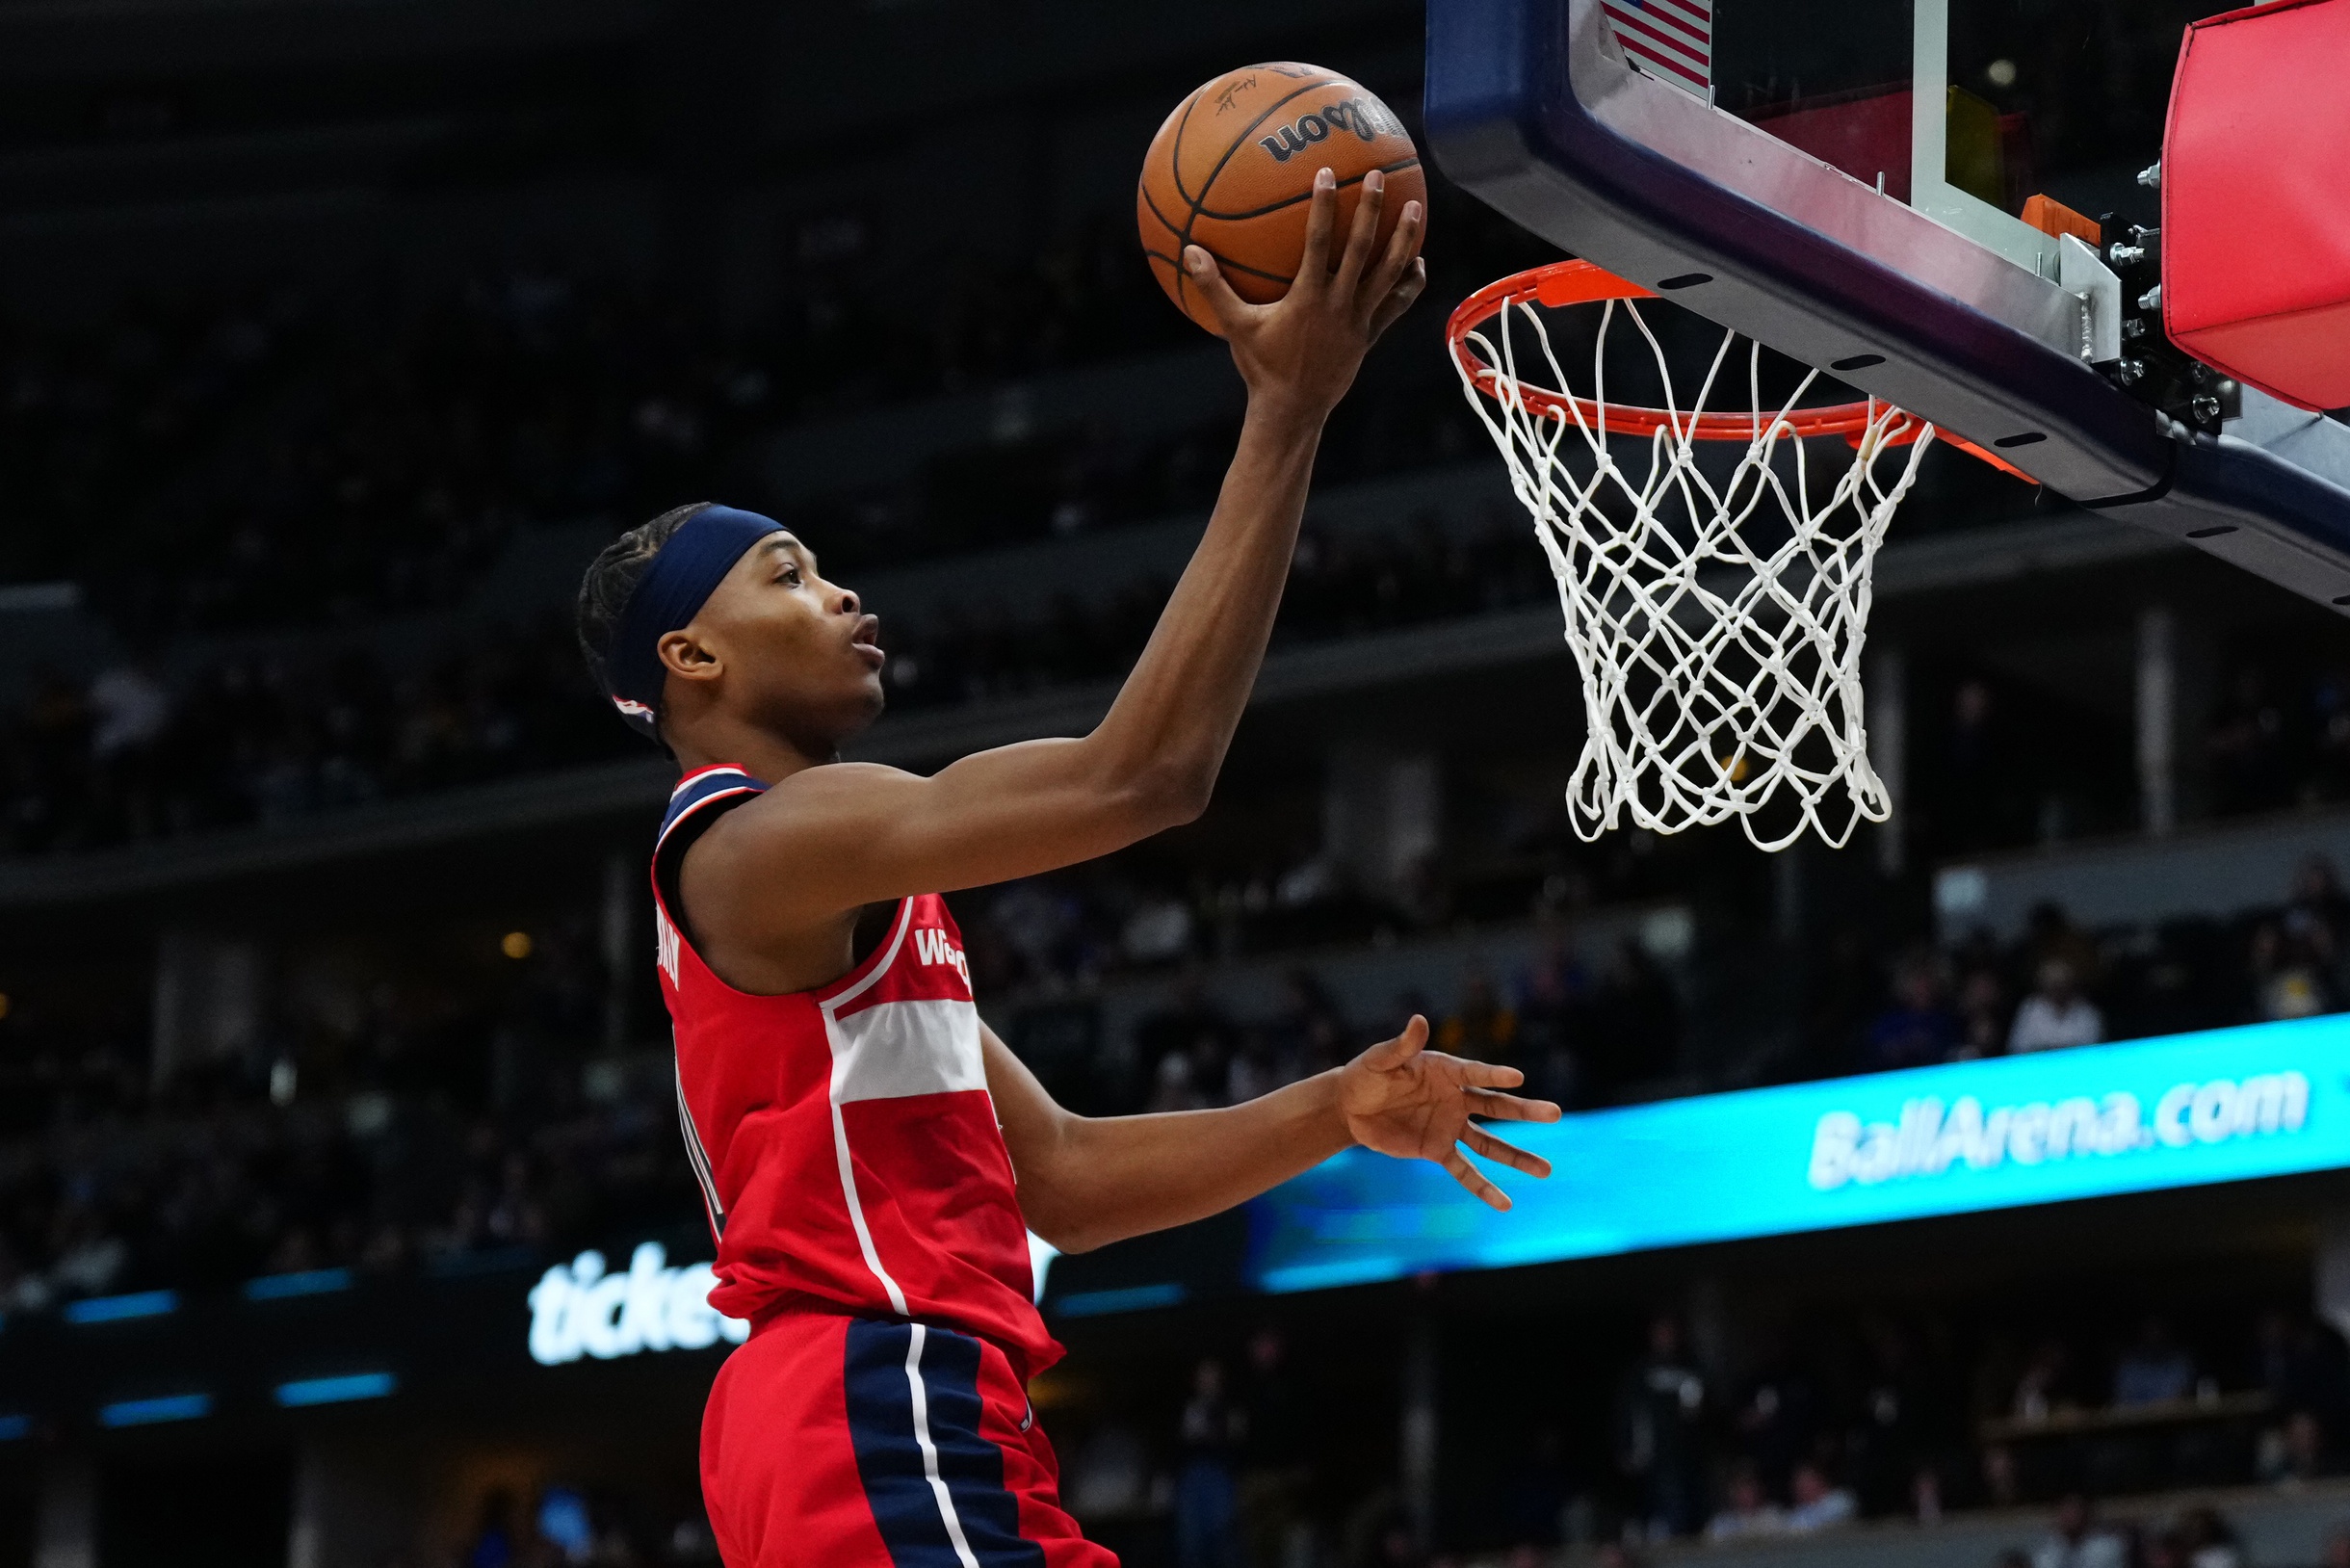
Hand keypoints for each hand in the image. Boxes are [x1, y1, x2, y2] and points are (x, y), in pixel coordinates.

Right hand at [1184, 166, 1426, 419]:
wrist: (1294, 409)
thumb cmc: (1262, 367)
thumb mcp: (1235, 327)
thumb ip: (1214, 288)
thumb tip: (1189, 252)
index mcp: (1307, 297)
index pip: (1318, 242)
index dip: (1324, 206)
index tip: (1328, 173)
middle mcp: (1338, 304)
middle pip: (1362, 249)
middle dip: (1372, 209)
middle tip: (1380, 176)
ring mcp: (1359, 319)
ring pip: (1389, 273)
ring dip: (1403, 239)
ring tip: (1415, 208)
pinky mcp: (1370, 334)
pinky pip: (1396, 305)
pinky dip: (1409, 283)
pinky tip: (1418, 262)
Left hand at [1334, 1015, 1561, 1209]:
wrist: (1350, 1107)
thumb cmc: (1366, 1075)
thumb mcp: (1380, 1060)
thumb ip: (1401, 1046)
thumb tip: (1419, 1020)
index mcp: (1445, 1071)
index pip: (1475, 1073)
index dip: (1494, 1075)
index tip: (1517, 1078)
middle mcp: (1455, 1098)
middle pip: (1496, 1107)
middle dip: (1525, 1111)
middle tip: (1555, 1113)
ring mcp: (1449, 1126)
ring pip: (1490, 1143)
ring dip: (1517, 1157)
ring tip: (1546, 1170)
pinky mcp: (1437, 1150)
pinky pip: (1465, 1170)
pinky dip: (1483, 1187)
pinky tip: (1505, 1203)